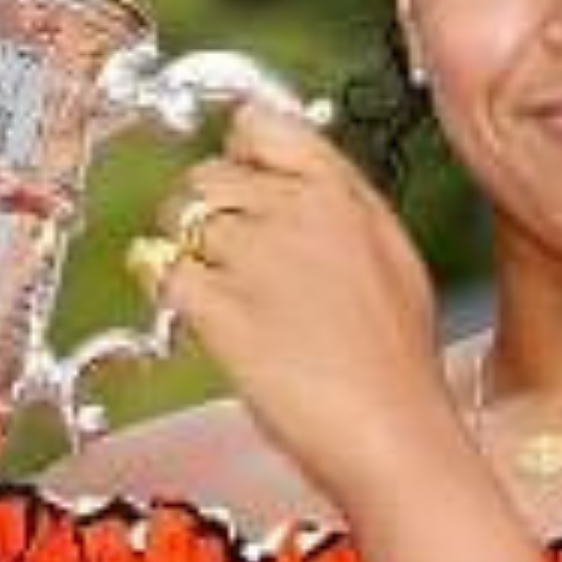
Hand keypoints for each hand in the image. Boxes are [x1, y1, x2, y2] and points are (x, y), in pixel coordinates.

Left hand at [138, 101, 460, 504]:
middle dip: (200, 209)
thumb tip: (303, 193)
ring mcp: (256, 255)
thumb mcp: (392, 261)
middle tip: (215, 252)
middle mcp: (299, 210)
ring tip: (208, 290)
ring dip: (180, 250)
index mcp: (345, 195)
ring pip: (179, 220)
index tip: (233, 173)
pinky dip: (166, 291)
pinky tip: (192, 316)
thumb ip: (343, 213)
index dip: (236, 151)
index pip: (263, 126)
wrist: (392, 434)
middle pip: (208, 174)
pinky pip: (163, 272)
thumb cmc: (399, 367)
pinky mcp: (219, 306)